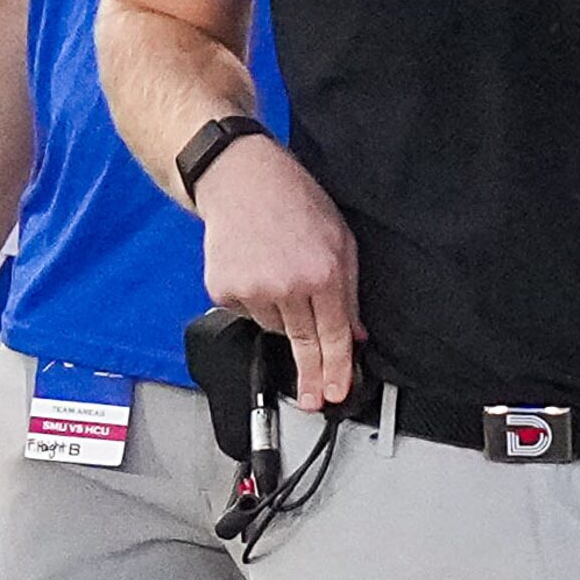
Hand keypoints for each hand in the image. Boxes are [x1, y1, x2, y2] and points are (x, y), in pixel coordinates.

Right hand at [194, 137, 363, 410]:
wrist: (241, 181)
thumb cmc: (294, 202)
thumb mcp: (340, 240)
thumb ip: (349, 291)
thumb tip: (355, 333)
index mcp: (323, 273)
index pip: (334, 335)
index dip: (336, 369)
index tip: (336, 393)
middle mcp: (287, 286)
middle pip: (303, 344)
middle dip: (310, 376)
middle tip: (313, 399)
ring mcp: (251, 291)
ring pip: (274, 328)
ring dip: (283, 315)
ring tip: (280, 274)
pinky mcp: (223, 291)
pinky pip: (247, 314)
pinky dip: (256, 302)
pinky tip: (258, 271)